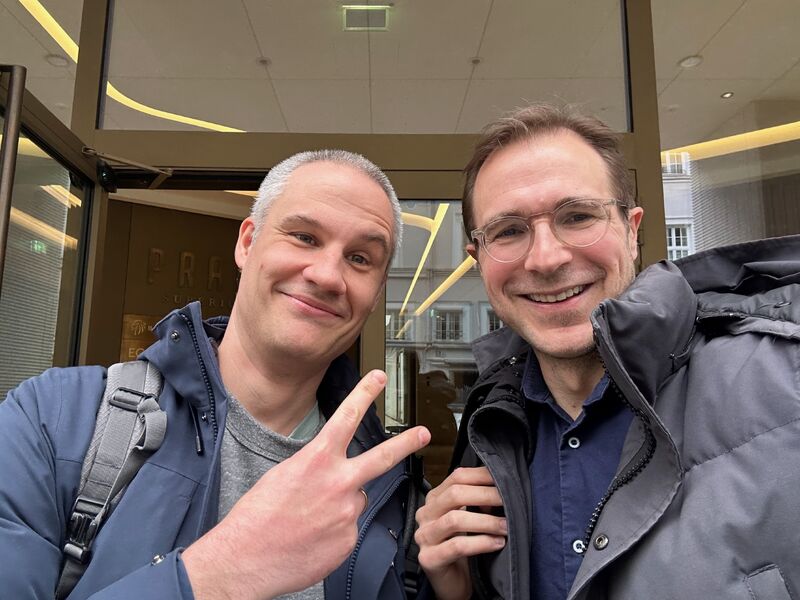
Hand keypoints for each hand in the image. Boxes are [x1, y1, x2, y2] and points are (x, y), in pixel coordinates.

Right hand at [183, 370, 430, 598]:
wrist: (245, 560)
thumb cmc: (256, 517)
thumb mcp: (282, 476)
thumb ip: (315, 468)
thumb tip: (333, 472)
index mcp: (316, 461)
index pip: (346, 418)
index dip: (364, 394)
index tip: (379, 378)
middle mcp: (338, 484)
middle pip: (381, 458)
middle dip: (406, 443)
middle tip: (424, 433)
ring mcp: (347, 514)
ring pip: (355, 499)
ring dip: (340, 504)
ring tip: (310, 518)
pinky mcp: (348, 541)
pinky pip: (348, 528)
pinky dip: (334, 530)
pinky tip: (312, 537)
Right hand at [414, 467, 505, 599]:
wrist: (452, 581)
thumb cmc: (462, 547)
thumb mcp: (470, 518)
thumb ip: (478, 502)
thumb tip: (498, 488)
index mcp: (434, 500)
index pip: (456, 477)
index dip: (481, 476)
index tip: (504, 478)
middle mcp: (425, 514)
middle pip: (455, 494)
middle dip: (486, 495)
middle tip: (508, 500)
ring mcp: (424, 536)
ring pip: (455, 519)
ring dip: (486, 521)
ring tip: (506, 526)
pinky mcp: (429, 558)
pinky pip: (457, 546)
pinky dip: (481, 543)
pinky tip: (497, 543)